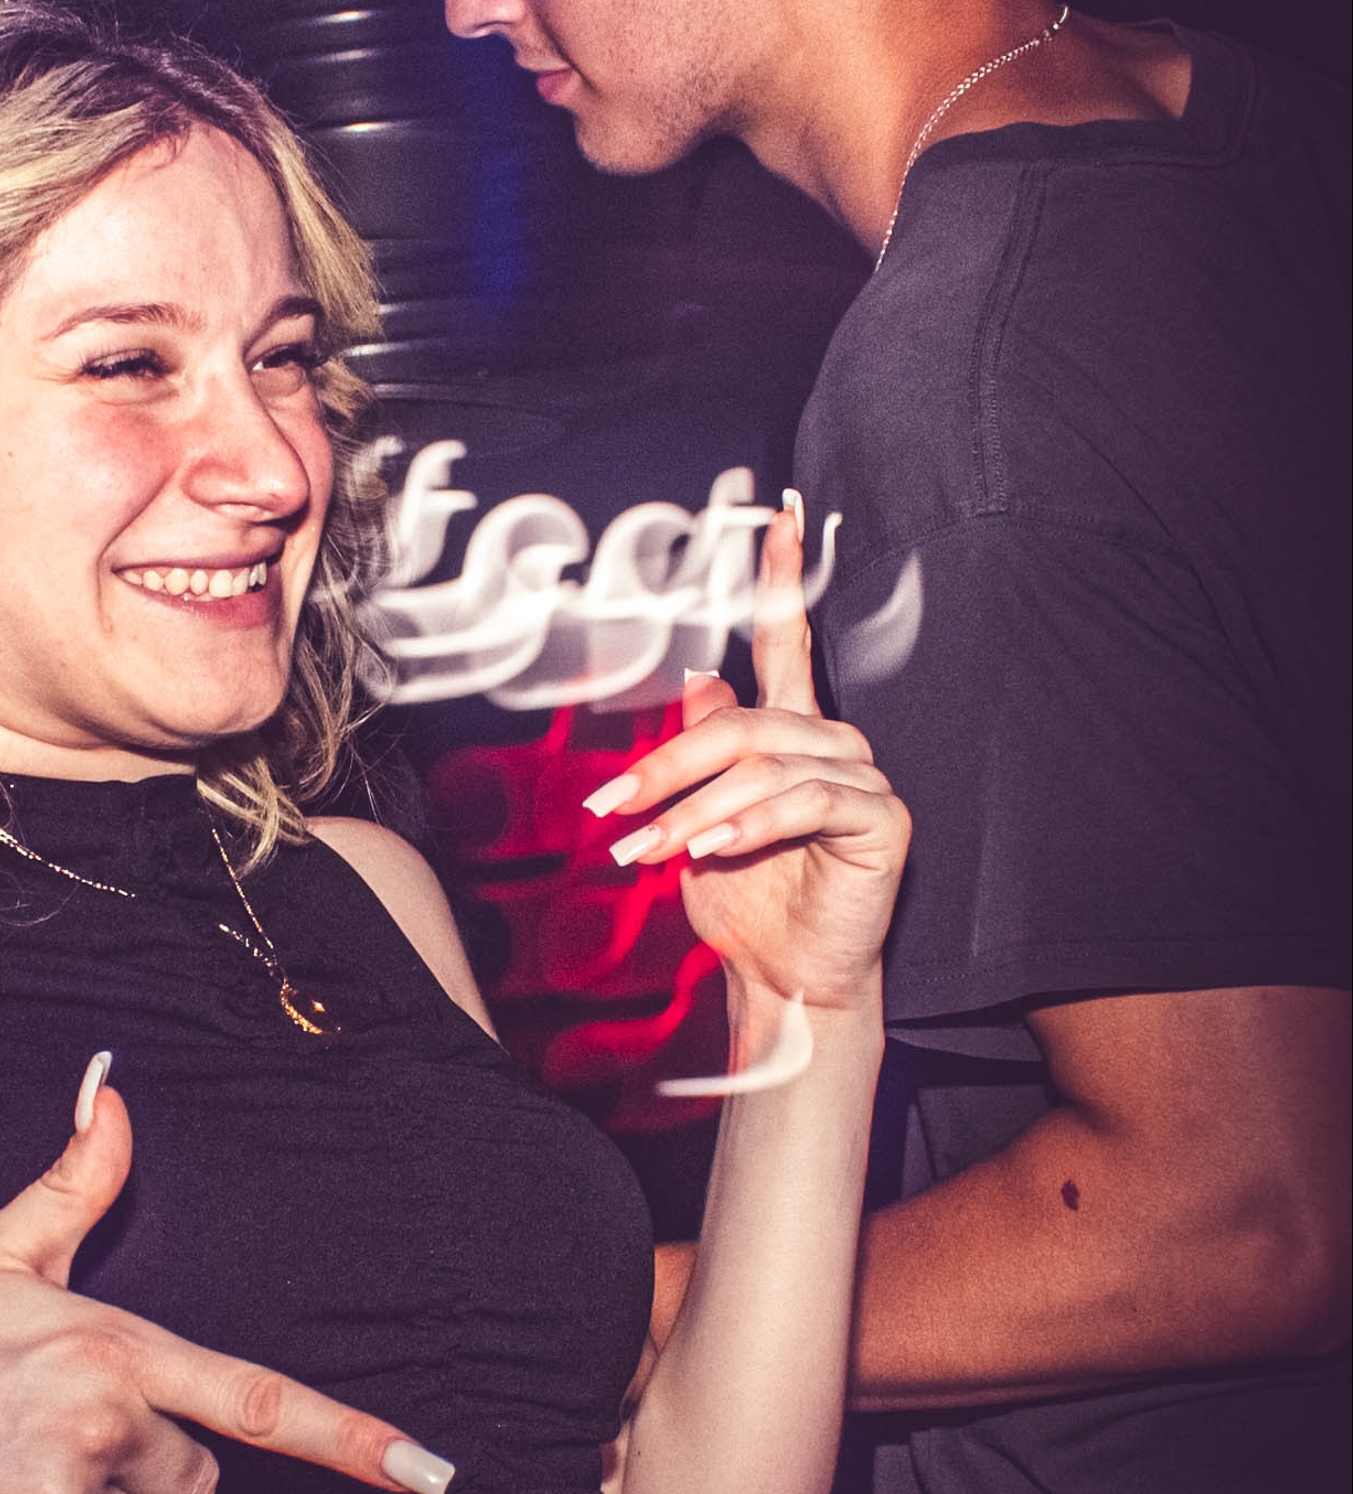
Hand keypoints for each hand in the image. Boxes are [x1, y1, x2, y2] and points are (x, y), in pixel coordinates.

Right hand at [0, 1066, 450, 1493]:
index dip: (355, 1443)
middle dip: (141, 1472)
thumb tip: (115, 1097)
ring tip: (8, 1476)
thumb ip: (74, 1187)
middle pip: (194, 1488)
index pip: (259, 1401)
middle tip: (50, 1438)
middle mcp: (104, 1427)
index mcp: (115, 1347)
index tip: (432, 1479)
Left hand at [584, 507, 908, 1013]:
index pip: (789, 641)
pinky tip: (711, 850)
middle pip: (744, 723)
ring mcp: (863, 778)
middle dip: (667, 766)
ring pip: (763, 767)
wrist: (787, 979)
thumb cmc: (746, 904)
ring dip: (692, 811)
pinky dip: (748, 825)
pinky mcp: (882, 821)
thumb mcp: (701, 820)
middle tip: (611, 811)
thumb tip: (698, 678)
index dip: (785, 578)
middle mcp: (833, 742)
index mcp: (794, 732)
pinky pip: (804, 804)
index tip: (781, 515)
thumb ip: (703, 748)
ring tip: (646, 852)